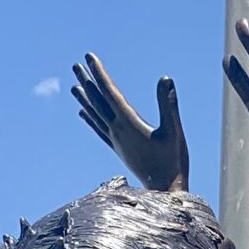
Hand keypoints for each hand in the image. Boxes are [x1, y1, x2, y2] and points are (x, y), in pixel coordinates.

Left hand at [70, 54, 189, 191]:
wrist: (165, 191)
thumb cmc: (173, 162)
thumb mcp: (174, 132)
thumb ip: (169, 105)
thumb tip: (165, 78)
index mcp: (129, 123)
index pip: (109, 92)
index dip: (99, 73)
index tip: (89, 57)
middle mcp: (117, 130)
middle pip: (97, 101)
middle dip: (87, 81)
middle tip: (76, 65)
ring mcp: (116, 141)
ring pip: (95, 115)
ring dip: (85, 99)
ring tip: (74, 86)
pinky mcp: (119, 150)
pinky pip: (99, 130)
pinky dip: (89, 119)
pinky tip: (83, 113)